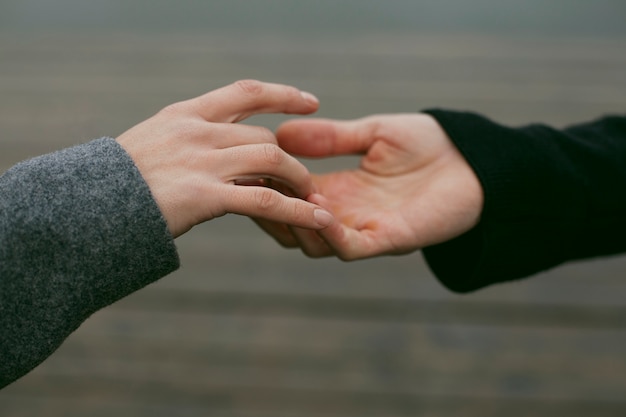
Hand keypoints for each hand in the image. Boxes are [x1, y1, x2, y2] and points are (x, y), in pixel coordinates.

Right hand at [116, 80, 333, 237]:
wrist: (84, 207)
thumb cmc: (117, 182)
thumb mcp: (152, 143)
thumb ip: (188, 139)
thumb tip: (220, 146)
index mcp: (185, 114)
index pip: (246, 93)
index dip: (283, 94)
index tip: (310, 101)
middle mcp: (198, 131)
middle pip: (264, 135)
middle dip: (290, 157)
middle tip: (304, 178)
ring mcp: (202, 162)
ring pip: (272, 158)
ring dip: (299, 179)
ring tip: (313, 197)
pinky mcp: (204, 196)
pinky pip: (266, 200)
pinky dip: (298, 210)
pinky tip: (319, 219)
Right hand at [256, 113, 483, 258]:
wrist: (476, 162)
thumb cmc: (429, 146)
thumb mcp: (372, 133)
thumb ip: (331, 138)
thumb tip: (281, 132)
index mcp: (338, 190)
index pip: (289, 194)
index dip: (265, 183)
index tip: (242, 166)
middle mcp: (345, 215)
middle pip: (291, 225)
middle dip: (268, 209)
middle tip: (249, 188)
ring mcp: (364, 231)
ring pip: (312, 244)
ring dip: (293, 223)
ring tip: (280, 199)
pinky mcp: (388, 241)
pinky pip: (349, 248)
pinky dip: (329, 235)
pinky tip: (318, 212)